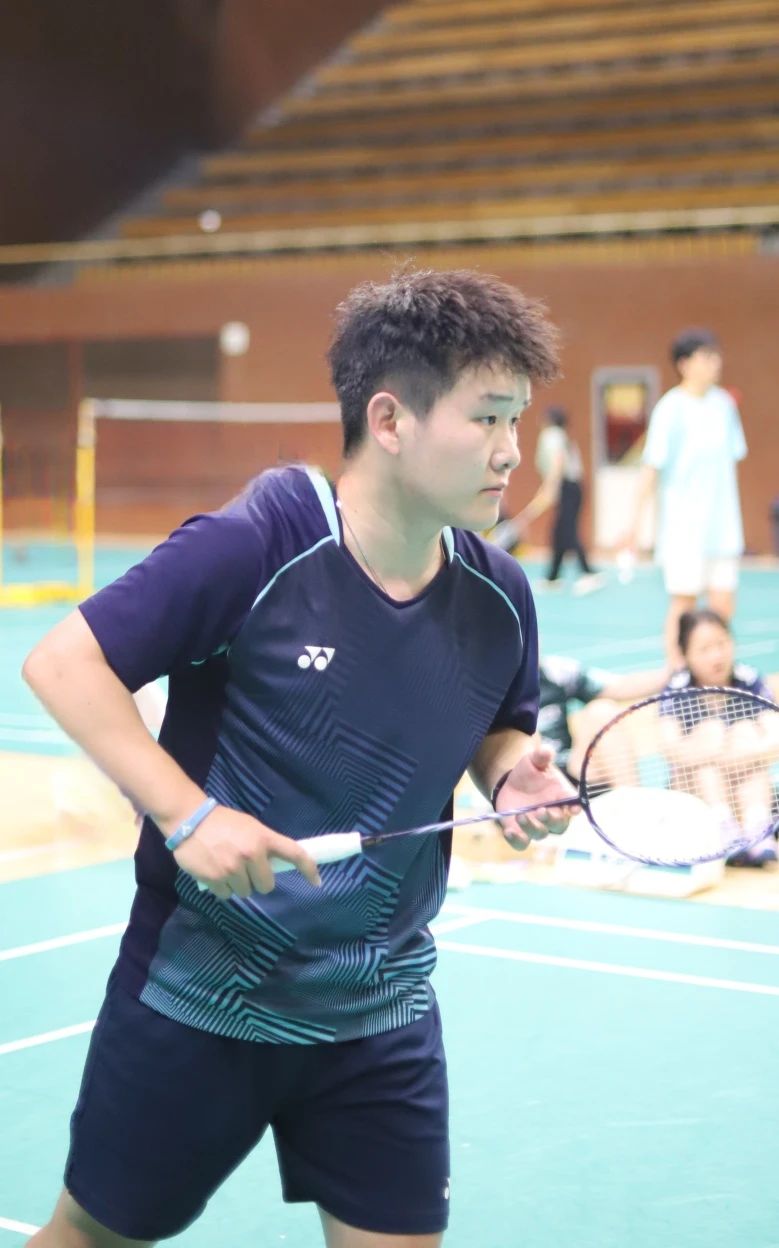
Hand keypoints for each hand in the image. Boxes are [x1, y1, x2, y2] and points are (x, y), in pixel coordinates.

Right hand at [172, 806, 321, 898]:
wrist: (189, 820)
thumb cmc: (223, 822)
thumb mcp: (249, 826)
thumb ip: (263, 844)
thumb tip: (275, 864)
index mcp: (263, 838)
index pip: (294, 853)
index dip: (308, 869)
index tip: (317, 882)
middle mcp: (251, 854)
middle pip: (266, 886)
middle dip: (257, 880)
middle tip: (245, 868)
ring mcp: (232, 869)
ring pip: (245, 892)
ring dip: (237, 884)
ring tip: (225, 866)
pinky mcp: (214, 879)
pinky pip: (226, 895)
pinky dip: (221, 887)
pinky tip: (213, 871)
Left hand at [495, 745, 579, 850]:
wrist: (510, 783)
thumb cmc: (529, 772)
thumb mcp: (534, 761)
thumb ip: (541, 756)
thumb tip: (546, 750)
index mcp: (561, 798)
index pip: (574, 806)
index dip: (575, 809)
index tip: (573, 809)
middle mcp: (553, 815)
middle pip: (559, 825)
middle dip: (552, 820)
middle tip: (541, 810)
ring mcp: (537, 825)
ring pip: (541, 834)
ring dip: (532, 827)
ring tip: (521, 815)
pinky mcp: (521, 832)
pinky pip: (522, 844)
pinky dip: (517, 840)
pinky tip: (509, 832)